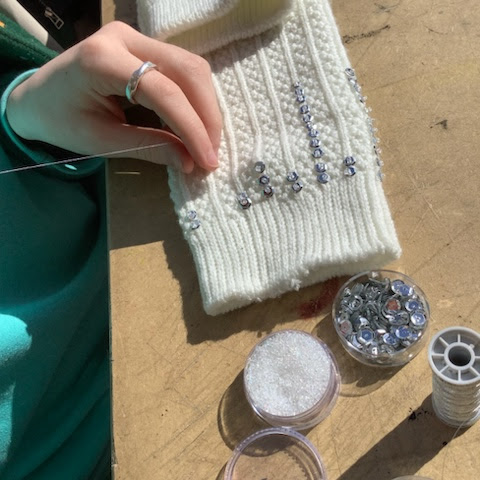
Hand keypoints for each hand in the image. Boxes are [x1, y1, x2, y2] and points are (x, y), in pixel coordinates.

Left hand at [6, 21, 221, 172]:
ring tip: (205, 144)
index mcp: (103, 59)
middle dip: (207, 116)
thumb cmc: (62, 121)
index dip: (193, 128)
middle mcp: (124, 37)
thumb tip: (190, 162)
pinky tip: (194, 126)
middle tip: (211, 154)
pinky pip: (182, 70)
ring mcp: (136, 37)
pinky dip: (194, 101)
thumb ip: (149, 148)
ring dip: (205, 108)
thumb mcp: (102, 142)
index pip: (165, 92)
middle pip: (187, 70)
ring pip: (190, 67)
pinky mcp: (144, 46)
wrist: (38, 97)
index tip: (207, 161)